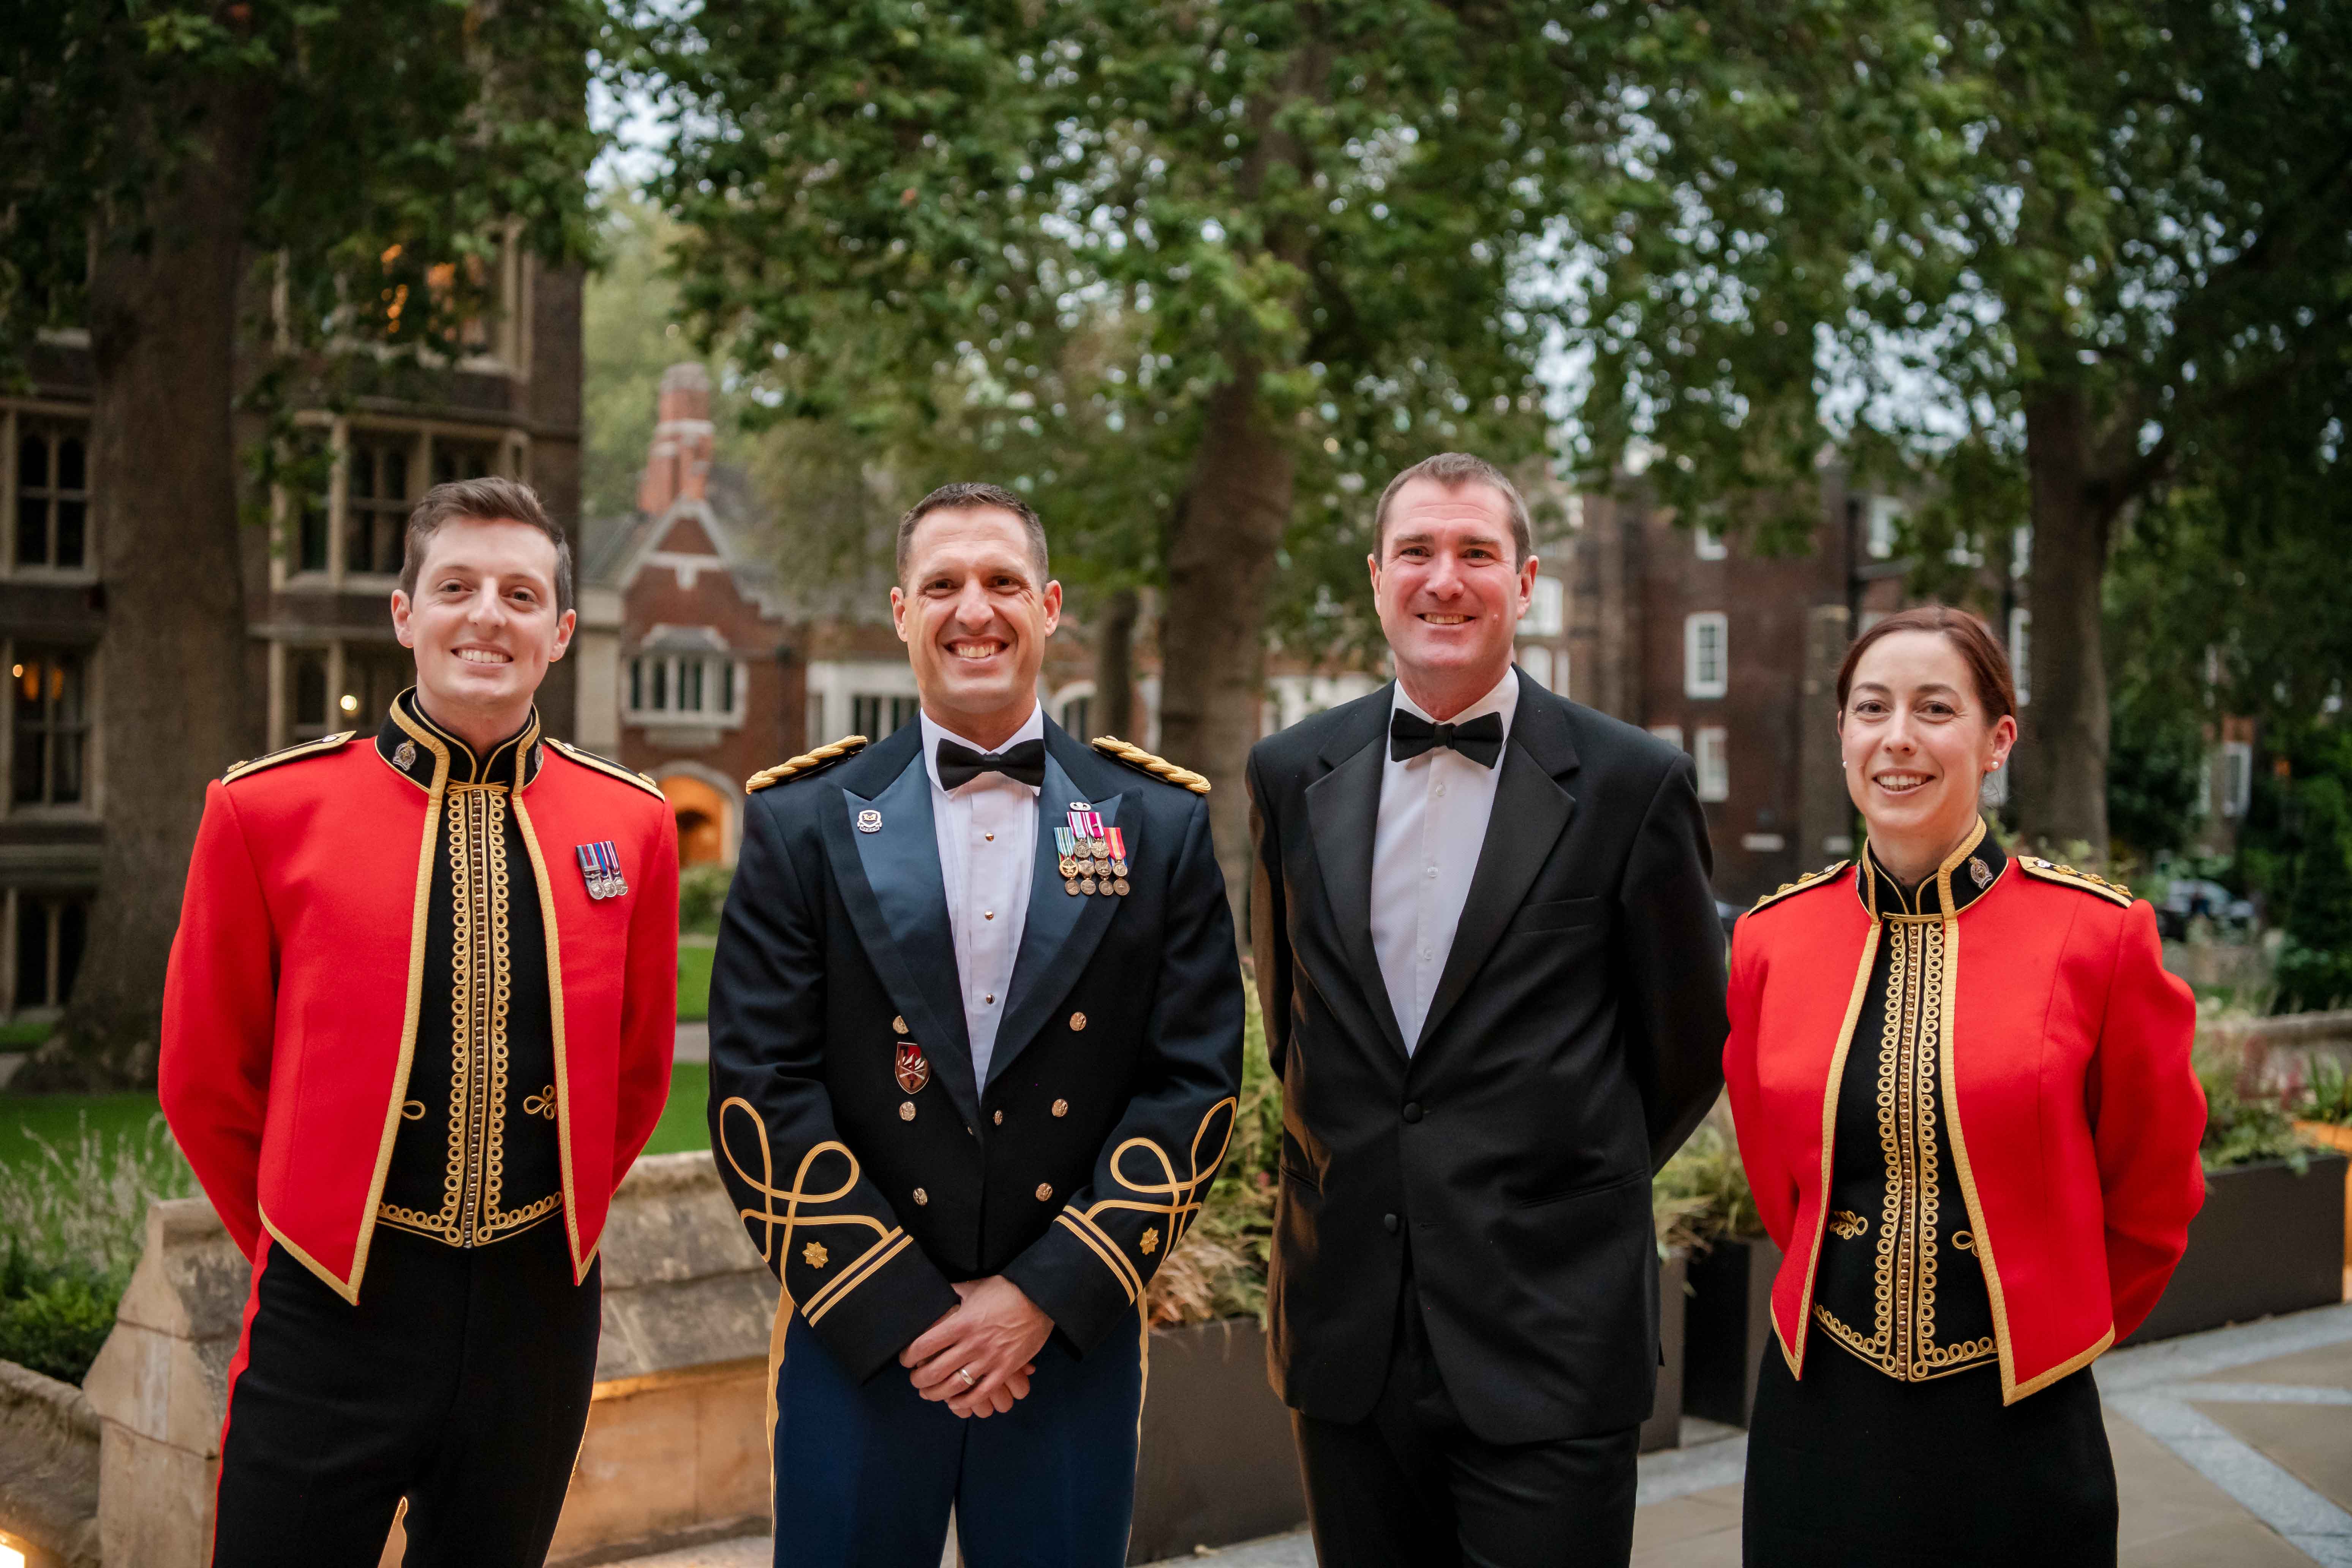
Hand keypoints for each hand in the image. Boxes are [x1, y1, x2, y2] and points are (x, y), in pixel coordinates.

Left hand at [900, 1276, 1050, 1417]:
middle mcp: (972, 1344)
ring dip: (936, 1394)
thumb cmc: (1007, 1290)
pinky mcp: (1005, 1369)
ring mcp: (989, 1359)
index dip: (909, 1355)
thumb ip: (953, 1292)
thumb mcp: (975, 1286)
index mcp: (961, 1323)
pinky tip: (954, 1403)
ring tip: (928, 1394)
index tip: (905, 1359)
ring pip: (955, 1385)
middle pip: (935, 1370)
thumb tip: (936, 1291)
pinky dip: (964, 1402)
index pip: (924, 1345)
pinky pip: (981, 1393)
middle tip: (914, 1380)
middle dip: (918, 1379)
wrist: (1041, 1298)